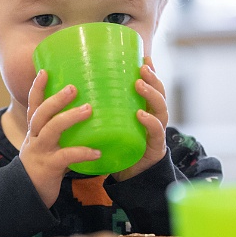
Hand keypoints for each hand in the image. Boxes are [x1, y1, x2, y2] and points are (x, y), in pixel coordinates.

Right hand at [20, 69, 101, 206]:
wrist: (26, 196)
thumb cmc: (42, 167)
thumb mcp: (44, 146)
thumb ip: (58, 133)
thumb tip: (83, 116)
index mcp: (34, 131)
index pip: (33, 105)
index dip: (37, 88)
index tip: (44, 70)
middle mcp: (34, 138)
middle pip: (41, 113)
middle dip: (56, 99)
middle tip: (73, 88)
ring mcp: (40, 151)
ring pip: (51, 129)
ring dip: (69, 118)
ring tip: (88, 110)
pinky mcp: (49, 167)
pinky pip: (66, 157)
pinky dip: (82, 153)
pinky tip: (97, 152)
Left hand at [112, 56, 168, 181]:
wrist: (125, 178)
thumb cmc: (115, 147)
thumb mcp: (109, 124)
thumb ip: (100, 108)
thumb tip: (74, 85)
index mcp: (144, 111)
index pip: (151, 88)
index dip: (151, 72)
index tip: (143, 57)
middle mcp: (153, 119)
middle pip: (160, 94)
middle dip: (153, 79)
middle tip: (142, 67)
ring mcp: (156, 134)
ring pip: (161, 110)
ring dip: (151, 95)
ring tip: (139, 84)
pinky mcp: (154, 149)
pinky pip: (155, 134)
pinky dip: (149, 123)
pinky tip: (140, 115)